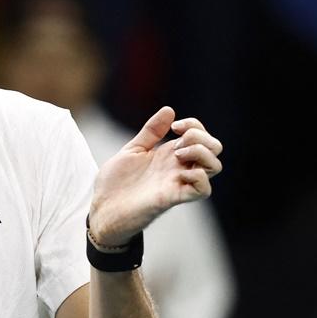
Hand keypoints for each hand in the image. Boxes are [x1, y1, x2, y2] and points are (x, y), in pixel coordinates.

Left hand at [88, 107, 222, 246]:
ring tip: (177, 154)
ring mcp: (178, 182)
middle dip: (201, 138)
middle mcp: (178, 168)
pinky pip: (202, 190)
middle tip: (178, 141)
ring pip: (214, 167)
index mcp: (170, 155)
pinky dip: (199, 176)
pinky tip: (180, 172)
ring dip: (201, 153)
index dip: (194, 125)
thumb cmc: (116, 183)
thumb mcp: (132, 150)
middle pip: (214, 150)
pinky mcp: (172, 197)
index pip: (201, 136)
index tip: (174, 125)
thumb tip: (169, 109)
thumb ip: (150, 132)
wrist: (102, 208)